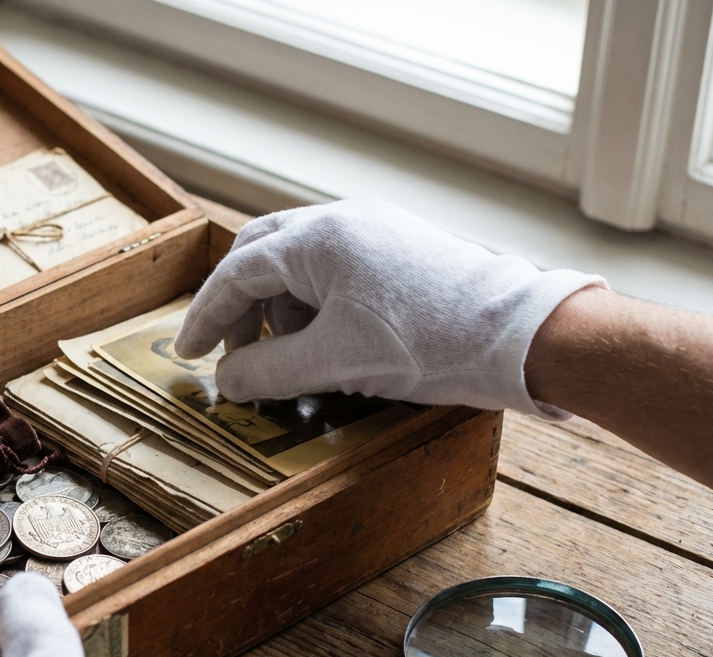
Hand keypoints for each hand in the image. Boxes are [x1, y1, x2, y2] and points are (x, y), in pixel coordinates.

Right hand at [174, 198, 603, 416]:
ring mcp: (375, 229)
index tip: (190, 354)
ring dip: (281, 307)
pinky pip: (336, 268)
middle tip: (236, 353)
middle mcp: (343, 220)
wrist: (522, 336)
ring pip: (300, 261)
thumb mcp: (334, 363)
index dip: (207, 317)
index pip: (237, 272)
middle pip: (263, 253)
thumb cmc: (429, 343)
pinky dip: (316, 304)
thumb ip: (268, 371)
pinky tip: (332, 342)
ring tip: (294, 357)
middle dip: (242, 305)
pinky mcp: (401, 248)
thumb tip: (228, 380)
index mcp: (318, 238)